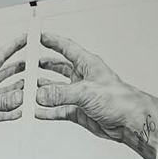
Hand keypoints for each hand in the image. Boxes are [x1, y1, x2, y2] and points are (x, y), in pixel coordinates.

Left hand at [0, 35, 25, 155]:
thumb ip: (2, 100)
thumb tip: (20, 97)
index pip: (1, 57)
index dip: (13, 46)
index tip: (25, 38)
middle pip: (7, 73)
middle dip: (20, 67)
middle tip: (32, 62)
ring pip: (8, 92)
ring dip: (19, 90)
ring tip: (31, 86)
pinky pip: (5, 112)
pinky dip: (13, 112)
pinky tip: (21, 111)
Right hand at [35, 32, 157, 158]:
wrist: (130, 122)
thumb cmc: (119, 100)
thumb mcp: (86, 92)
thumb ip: (61, 94)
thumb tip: (40, 95)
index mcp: (87, 65)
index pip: (66, 48)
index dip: (52, 41)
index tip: (38, 36)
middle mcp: (82, 78)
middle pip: (58, 68)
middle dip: (43, 65)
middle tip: (28, 63)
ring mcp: (79, 95)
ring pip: (55, 90)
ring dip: (42, 89)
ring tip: (27, 87)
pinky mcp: (78, 111)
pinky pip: (58, 109)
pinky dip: (46, 110)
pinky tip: (36, 110)